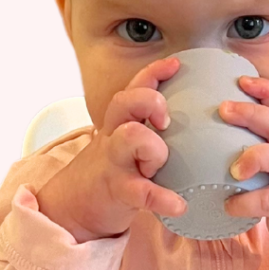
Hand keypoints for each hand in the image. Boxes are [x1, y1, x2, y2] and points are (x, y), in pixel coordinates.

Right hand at [35, 57, 187, 240]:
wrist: (74, 205)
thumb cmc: (113, 168)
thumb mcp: (125, 141)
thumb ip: (148, 125)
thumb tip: (193, 113)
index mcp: (120, 122)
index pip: (133, 88)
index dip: (153, 72)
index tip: (176, 64)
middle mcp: (114, 136)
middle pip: (124, 102)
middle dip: (150, 102)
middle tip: (166, 122)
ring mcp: (114, 162)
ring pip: (130, 138)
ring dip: (154, 148)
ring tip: (161, 165)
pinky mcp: (118, 191)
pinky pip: (141, 191)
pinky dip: (162, 198)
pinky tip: (179, 205)